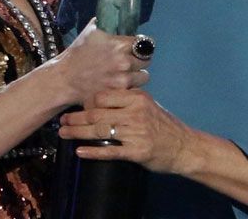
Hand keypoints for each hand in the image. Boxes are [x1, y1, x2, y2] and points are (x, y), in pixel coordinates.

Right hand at [52, 19, 149, 105]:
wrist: (65, 79)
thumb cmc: (76, 54)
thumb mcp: (90, 32)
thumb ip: (106, 24)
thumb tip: (115, 15)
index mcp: (119, 44)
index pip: (145, 43)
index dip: (142, 45)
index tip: (138, 48)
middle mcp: (123, 61)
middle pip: (146, 60)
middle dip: (139, 60)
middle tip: (131, 62)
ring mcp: (122, 79)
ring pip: (144, 77)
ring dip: (137, 75)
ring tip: (126, 74)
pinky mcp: (119, 92)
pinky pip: (135, 89)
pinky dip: (130, 87)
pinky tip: (120, 84)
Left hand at [58, 88, 196, 174]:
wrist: (185, 147)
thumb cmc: (164, 126)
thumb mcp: (149, 105)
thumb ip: (127, 100)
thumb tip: (100, 98)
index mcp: (137, 98)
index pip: (103, 96)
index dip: (86, 102)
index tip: (76, 106)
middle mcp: (135, 113)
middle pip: (97, 113)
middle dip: (76, 118)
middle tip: (62, 121)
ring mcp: (135, 133)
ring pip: (99, 131)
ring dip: (78, 133)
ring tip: (64, 134)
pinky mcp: (136, 152)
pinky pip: (109, 151)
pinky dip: (92, 152)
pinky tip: (80, 152)